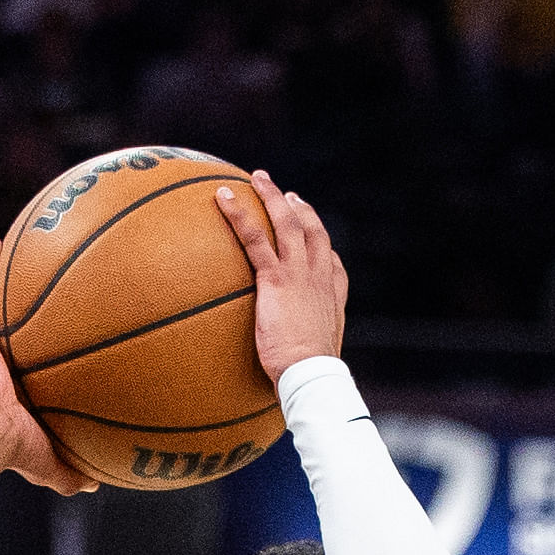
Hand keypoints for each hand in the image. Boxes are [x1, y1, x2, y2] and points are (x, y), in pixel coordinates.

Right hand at [0, 238, 94, 495]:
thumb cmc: (14, 449)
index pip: (23, 359)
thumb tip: (95, 484)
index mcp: (9, 388)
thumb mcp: (50, 460)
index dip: (35, 344)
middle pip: (7, 324)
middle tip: (38, 279)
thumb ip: (71, 470)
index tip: (52, 328)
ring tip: (13, 245)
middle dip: (17, 303)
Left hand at [219, 169, 345, 381]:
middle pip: (312, 231)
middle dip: (300, 209)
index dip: (323, 245)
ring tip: (256, 178)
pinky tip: (222, 197)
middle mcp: (320, 277)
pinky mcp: (276, 278)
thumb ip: (303, 352)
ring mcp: (300, 274)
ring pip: (286, 223)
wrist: (310, 375)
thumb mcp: (313, 361)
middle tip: (287, 194)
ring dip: (271, 197)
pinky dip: (238, 214)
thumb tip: (291, 369)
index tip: (313, 231)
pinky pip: (254, 238)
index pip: (333, 263)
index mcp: (332, 296)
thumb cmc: (309, 377)